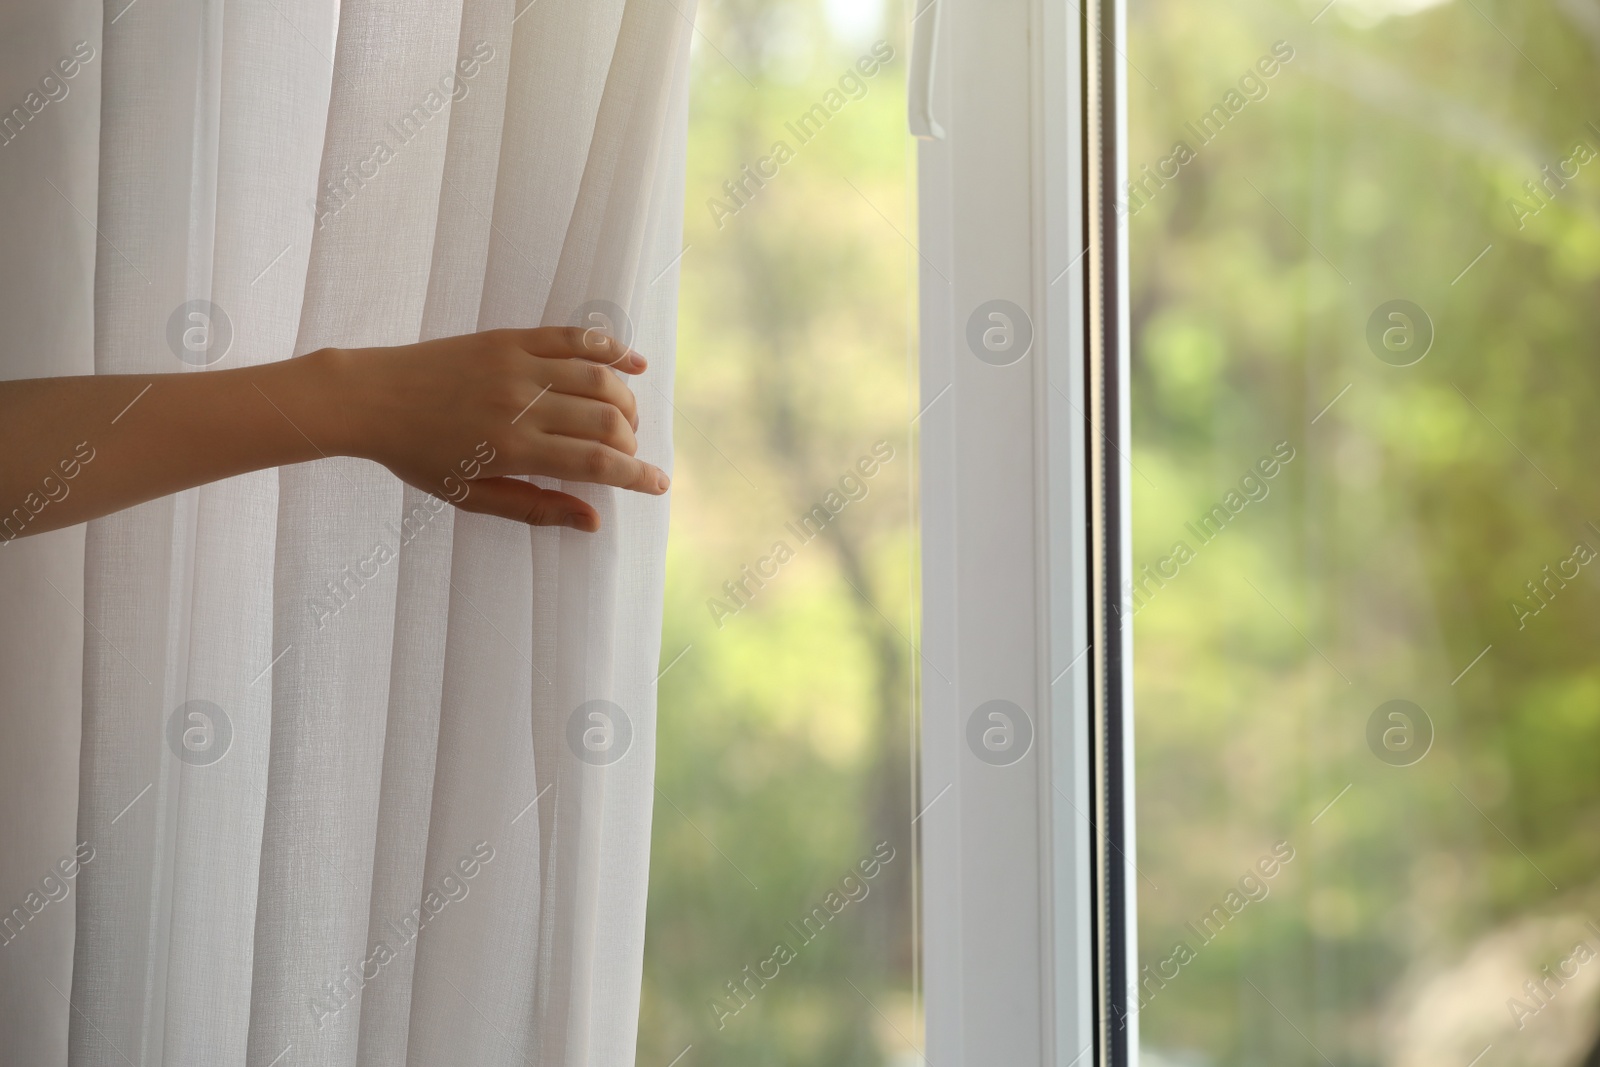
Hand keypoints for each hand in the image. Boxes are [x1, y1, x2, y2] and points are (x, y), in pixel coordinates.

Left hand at [324, 327, 668, 531]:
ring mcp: (518, 366)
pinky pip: (574, 338)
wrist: (371, 398)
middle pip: (606, 419)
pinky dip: (611, 349)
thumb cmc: (419, 456)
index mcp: (512, 450)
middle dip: (631, 440)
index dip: (637, 475)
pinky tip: (633, 365)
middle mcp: (520, 405)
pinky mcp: (511, 339)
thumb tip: (594, 519)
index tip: (659, 484)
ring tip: (627, 419)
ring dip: (626, 400)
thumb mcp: (472, 496)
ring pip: (598, 378)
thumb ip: (536, 508)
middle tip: (627, 453)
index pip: (596, 463)